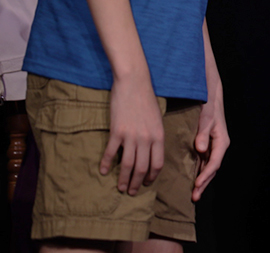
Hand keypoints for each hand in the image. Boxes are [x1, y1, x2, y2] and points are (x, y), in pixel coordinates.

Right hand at [102, 72, 163, 194]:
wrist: (134, 83)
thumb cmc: (147, 101)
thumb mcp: (157, 120)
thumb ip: (155, 137)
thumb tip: (151, 154)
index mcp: (159, 136)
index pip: (158, 163)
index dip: (152, 176)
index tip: (147, 183)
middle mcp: (146, 139)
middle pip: (142, 168)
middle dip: (137, 183)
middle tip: (132, 192)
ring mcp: (131, 136)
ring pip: (127, 165)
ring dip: (123, 179)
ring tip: (121, 188)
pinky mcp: (117, 131)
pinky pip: (110, 153)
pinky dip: (106, 164)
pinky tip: (103, 171)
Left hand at [192, 79, 228, 200]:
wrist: (210, 97)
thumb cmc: (209, 107)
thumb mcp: (206, 119)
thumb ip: (203, 134)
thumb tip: (200, 149)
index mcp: (222, 141)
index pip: (214, 163)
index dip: (206, 175)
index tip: (196, 185)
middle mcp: (219, 146)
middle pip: (212, 169)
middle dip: (204, 184)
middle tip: (194, 197)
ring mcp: (214, 147)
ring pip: (209, 168)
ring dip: (202, 181)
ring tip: (194, 194)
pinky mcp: (207, 145)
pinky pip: (204, 163)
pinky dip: (200, 173)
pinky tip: (193, 180)